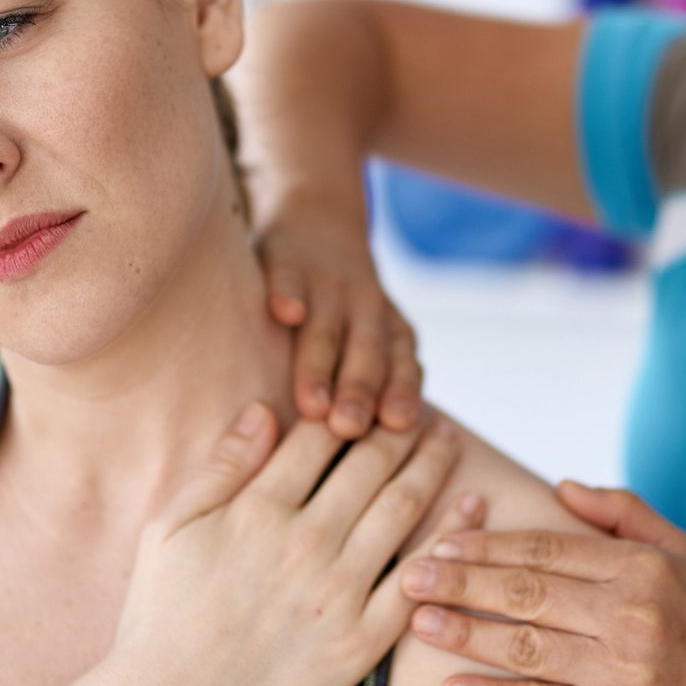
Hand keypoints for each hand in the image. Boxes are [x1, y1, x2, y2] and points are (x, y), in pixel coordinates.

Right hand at [107, 401, 478, 685]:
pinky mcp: (360, 642)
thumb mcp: (170, 528)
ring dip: (431, 465)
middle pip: (370, 464)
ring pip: (402, 509)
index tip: (366, 396)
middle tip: (420, 407)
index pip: (319, 437)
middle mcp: (305, 543)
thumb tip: (263, 409)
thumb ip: (221, 466)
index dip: (348, 408)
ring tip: (447, 439)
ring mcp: (338, 592)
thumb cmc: (161, 618)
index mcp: (258, 510)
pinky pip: (418, 581)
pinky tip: (471, 506)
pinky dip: (450, 537)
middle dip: (399, 427)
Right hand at [256, 197, 423, 437]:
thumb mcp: (368, 341)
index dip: (399, 393)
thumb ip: (373, 389)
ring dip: (321, 365)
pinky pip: (287, 278)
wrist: (317, 223)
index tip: (396, 427)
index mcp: (390, 331)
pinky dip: (286, 293)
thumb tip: (375, 463)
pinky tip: (283, 313)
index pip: (401, 366)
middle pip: (367, 353)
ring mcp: (325, 283)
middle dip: (361, 391)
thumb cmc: (340, 314)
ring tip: (313, 404)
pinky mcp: (284, 261)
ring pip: (326, 327)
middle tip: (352, 429)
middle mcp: (365, 307)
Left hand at [399, 481, 685, 685]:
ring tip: (418, 622)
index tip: (442, 542)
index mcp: (640, 569)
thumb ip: (623, 513)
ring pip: (525, 647)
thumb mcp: (682, 553)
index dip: (489, 545)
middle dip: (461, 581)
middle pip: (527, 592)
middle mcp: (631, 616)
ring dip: (465, 634)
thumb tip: (560, 487)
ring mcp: (622, 672)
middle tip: (409, 575)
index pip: (547, 549)